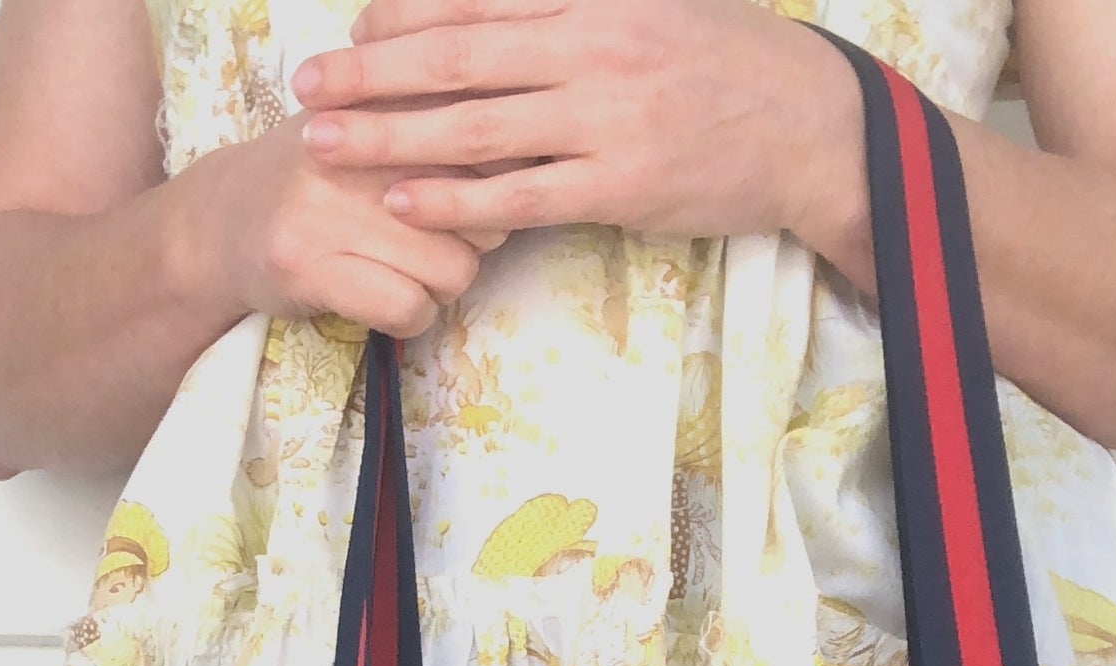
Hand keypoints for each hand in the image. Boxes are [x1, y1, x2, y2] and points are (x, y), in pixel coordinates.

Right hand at [200, 113, 505, 337]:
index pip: (483, 146)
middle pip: (480, 212)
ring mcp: (328, 207)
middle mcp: (355, 145)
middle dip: (473, 241)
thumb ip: (442, 126)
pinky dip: (412, 316)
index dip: (494, 187)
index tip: (470, 202)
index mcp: (382, 101)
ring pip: (452, 268)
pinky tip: (390, 303)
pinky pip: (407, 306)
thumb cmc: (319, 177)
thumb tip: (528, 154)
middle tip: (434, 242)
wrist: (222, 222)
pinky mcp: (309, 265)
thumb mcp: (374, 126)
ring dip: (442, 287)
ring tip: (408, 275)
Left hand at [290, 0, 865, 249]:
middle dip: (371, 70)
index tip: (350, 27)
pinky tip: (401, 196)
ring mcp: (604, 117)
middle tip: (305, 84)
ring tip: (326, 141)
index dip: (402, 13)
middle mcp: (590, 45)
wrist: (810, 125)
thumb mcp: (650, 7)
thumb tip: (503, 6)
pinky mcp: (620, 184)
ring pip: (474, 126)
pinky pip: (519, 194)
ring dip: (390, 133)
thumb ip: (575, 7)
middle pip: (455, 56)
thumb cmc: (726, 66)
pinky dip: (455, 196)